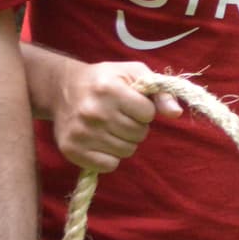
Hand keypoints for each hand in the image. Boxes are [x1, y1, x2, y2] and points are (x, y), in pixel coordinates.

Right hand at [52, 60, 182, 171]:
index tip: (132, 103)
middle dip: (136, 126)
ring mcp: (81, 133)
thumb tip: (176, 112)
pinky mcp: (72, 150)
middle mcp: (93, 112)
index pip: (148, 113)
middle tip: (120, 116)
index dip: (145, 110)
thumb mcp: (133, 74)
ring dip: (124, 141)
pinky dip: (110, 157)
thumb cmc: (104, 80)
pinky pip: (109, 165)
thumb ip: (159, 91)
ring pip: (126, 151)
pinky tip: (100, 141)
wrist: (62, 89)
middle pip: (138, 134)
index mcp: (109, 89)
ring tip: (110, 127)